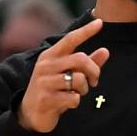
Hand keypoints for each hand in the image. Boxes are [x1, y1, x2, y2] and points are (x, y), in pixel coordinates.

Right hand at [17, 18, 109, 132]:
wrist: (30, 113)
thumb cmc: (53, 90)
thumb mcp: (68, 74)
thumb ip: (86, 63)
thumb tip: (105, 51)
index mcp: (51, 55)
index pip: (70, 39)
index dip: (86, 31)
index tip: (100, 22)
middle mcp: (46, 65)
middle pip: (80, 59)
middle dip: (93, 71)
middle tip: (94, 81)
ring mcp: (45, 82)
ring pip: (78, 79)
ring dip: (84, 88)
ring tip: (78, 92)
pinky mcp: (46, 99)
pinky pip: (73, 98)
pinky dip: (76, 101)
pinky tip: (68, 103)